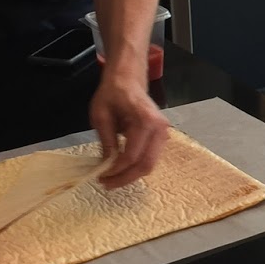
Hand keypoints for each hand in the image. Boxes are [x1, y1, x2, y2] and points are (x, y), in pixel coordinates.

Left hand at [90, 74, 167, 188]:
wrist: (128, 79)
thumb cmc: (113, 93)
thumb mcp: (101, 115)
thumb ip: (106, 141)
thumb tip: (107, 165)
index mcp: (145, 120)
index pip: (132, 155)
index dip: (116, 169)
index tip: (101, 176)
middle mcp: (159, 128)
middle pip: (146, 165)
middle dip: (126, 177)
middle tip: (107, 183)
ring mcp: (164, 133)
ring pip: (150, 164)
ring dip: (131, 174)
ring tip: (112, 178)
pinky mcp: (162, 137)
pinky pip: (151, 157)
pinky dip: (137, 166)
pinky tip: (122, 168)